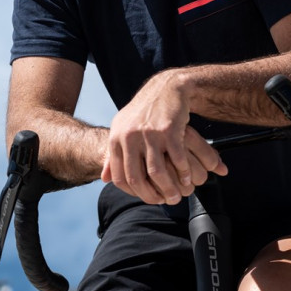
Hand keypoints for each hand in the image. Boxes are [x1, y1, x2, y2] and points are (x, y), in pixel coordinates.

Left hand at [101, 70, 227, 203]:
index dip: (133, 193)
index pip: (120, 177)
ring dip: (169, 188)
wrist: (166, 88)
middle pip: (138, 178)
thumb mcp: (122, 128)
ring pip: (157, 172)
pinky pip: (177, 159)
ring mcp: (149, 133)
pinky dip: (183, 172)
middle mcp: (130, 136)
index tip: (146, 198)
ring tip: (177, 196)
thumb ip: (112, 154)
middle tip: (164, 202)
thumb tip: (103, 179)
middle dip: (152, 196)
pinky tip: (187, 178)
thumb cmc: (145, 112)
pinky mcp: (168, 130)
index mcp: (116, 138)